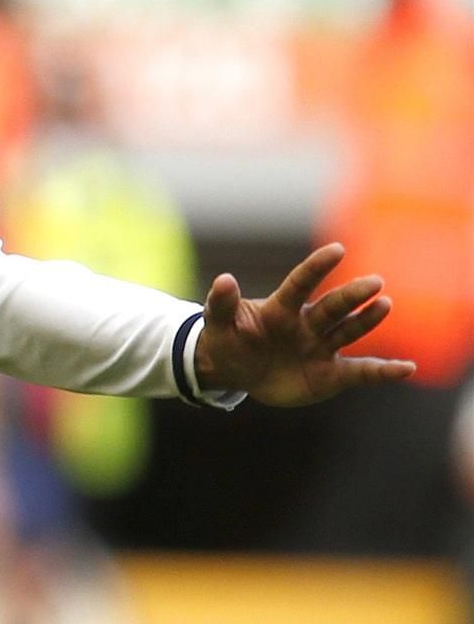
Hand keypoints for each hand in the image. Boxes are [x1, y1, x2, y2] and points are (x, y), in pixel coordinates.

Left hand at [193, 243, 415, 405]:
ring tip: (384, 305)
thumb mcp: (217, 325)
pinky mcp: (331, 373)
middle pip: (333, 306)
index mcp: (281, 308)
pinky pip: (361, 372)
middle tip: (374, 282)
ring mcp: (322, 347)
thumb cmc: (228, 341)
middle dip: (352, 295)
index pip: (301, 283)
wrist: (236, 371)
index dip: (317, 267)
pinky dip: (384, 371)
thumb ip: (221, 304)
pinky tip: (407, 369)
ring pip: (349, 331)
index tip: (336, 250)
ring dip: (367, 320)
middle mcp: (307, 323)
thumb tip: (224, 279)